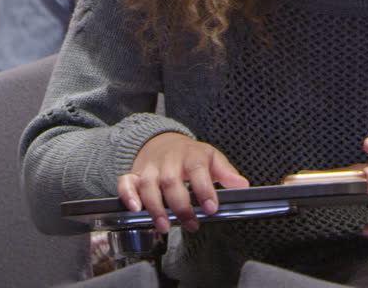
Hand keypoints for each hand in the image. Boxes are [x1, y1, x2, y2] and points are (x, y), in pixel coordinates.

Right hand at [117, 132, 248, 233]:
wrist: (163, 142)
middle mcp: (169, 161)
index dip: (204, 190)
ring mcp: (150, 167)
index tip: (211, 208)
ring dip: (155, 207)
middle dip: (181, 206)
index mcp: (191, 155)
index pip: (198, 171)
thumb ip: (226, 173)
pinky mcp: (135, 174)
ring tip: (165, 225)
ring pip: (148, 185)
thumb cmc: (190, 155)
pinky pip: (126, 183)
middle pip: (171, 182)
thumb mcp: (212, 158)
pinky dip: (127, 195)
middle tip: (191, 224)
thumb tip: (242, 186)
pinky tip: (135, 209)